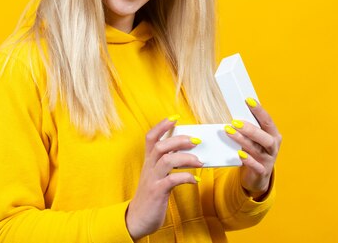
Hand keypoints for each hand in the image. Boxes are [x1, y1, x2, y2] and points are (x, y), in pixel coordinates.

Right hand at [125, 116, 202, 239]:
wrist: (137, 220)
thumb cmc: (150, 196)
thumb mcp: (156, 176)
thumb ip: (167, 164)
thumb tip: (187, 152)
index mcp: (149, 162)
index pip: (151, 137)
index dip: (162, 125)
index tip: (175, 118)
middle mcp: (149, 168)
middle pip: (161, 146)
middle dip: (179, 140)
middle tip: (196, 140)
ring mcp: (152, 179)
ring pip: (166, 160)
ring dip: (186, 158)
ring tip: (200, 161)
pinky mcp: (157, 192)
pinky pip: (172, 180)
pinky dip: (186, 178)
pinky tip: (195, 180)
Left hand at [224, 99, 281, 198]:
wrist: (258, 177)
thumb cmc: (255, 152)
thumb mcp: (255, 139)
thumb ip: (250, 127)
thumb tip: (234, 109)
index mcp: (273, 135)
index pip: (268, 121)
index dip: (259, 110)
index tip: (248, 100)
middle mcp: (273, 147)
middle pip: (265, 137)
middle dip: (250, 129)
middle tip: (235, 122)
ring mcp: (268, 160)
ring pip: (257, 150)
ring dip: (243, 140)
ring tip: (230, 132)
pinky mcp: (261, 172)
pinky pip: (256, 166)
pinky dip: (248, 160)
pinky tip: (239, 154)